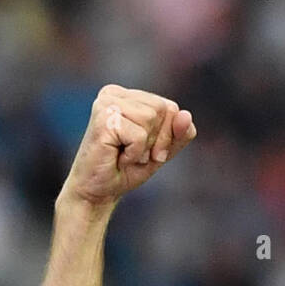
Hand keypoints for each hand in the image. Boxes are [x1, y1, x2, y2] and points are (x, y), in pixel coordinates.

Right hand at [58, 84, 196, 208]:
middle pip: (163, 109)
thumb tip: (186, 115)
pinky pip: (139, 135)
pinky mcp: (103, 118)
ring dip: (144, 147)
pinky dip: (134, 153)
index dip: (167, 135)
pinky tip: (117, 157)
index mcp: (128, 96)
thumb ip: (177, 134)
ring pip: (151, 118)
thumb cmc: (126, 170)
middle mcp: (114, 93)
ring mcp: (107, 103)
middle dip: (157, 140)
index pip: (169, 107)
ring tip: (124, 154)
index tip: (147, 151)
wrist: (98, 192)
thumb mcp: (160, 151)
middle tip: (135, 154)